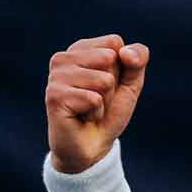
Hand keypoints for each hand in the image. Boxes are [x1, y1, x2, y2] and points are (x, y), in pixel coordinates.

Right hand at [45, 35, 149, 173]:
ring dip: (104, 101)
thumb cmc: (109, 112)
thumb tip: (124, 53)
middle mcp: (63, 58)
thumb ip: (137, 60)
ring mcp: (56, 76)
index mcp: (79, 49)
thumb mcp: (130, 83)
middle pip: (109, 58)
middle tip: (97, 100)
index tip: (106, 86)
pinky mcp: (54, 96)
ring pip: (104, 80)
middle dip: (112, 85)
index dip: (121, 68)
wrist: (92, 148)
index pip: (115, 43)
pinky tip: (82, 118)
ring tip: (89, 109)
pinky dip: (96, 113)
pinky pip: (94, 99)